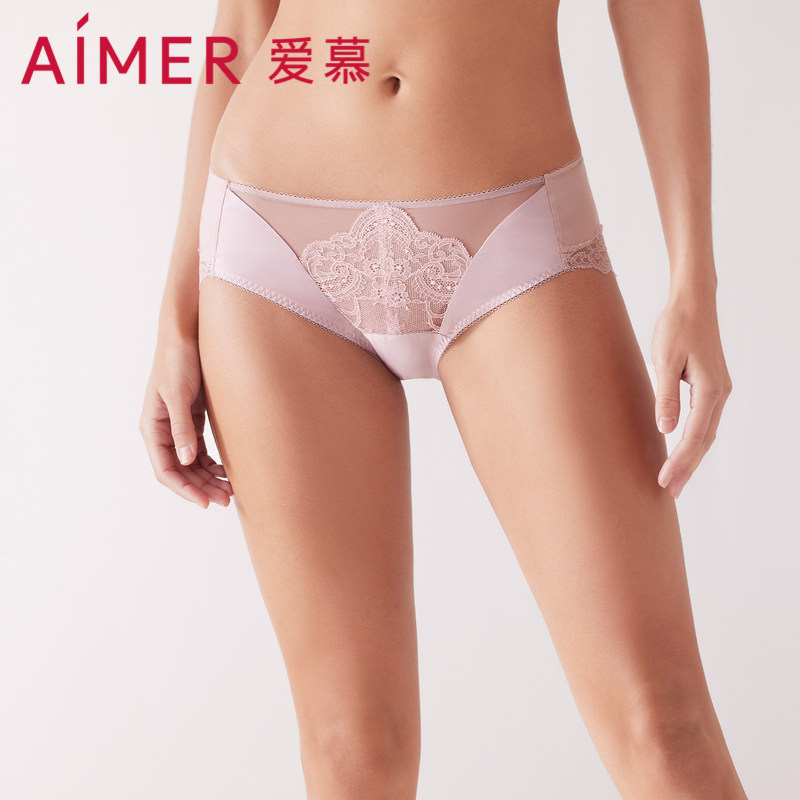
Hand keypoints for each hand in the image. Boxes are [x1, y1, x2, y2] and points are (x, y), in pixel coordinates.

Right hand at [139, 332, 232, 508]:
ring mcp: (178, 425)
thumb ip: (182, 428)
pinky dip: (212, 462)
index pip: (166, 470)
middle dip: (201, 487)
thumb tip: (185, 460)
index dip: (184, 489)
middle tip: (226, 499)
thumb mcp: (179, 395)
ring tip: (230, 490)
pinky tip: (227, 470)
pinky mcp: (192, 418)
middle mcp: (163, 430)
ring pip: (191, 463)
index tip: (204, 502)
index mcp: (152, 428)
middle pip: (180, 471)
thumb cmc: (178, 361)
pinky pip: (200, 449)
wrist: (187, 334)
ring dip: (208, 478)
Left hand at [651, 292, 731, 498]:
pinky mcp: (710, 387)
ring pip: (705, 433)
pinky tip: (681, 452)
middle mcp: (719, 394)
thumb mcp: (665, 359)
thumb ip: (666, 395)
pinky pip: (703, 422)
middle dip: (686, 468)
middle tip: (669, 492)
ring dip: (690, 457)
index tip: (664, 481)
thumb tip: (665, 429)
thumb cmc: (677, 327)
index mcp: (710, 390)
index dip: (679, 461)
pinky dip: (693, 441)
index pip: (694, 435)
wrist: (693, 303)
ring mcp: (718, 391)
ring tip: (674, 480)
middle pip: (703, 440)